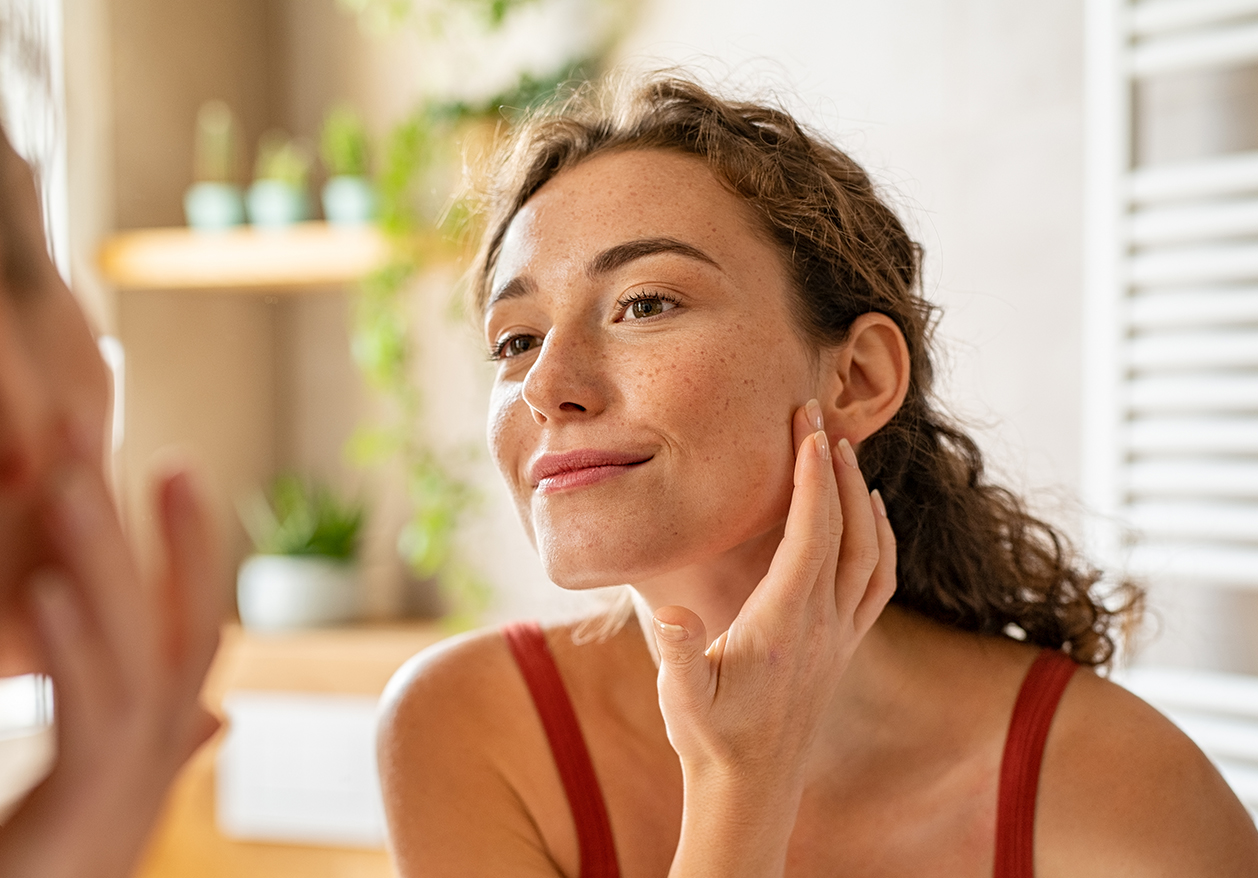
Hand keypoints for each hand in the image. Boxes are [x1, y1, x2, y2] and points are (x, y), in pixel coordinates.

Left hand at [0, 453, 225, 877]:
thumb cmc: (66, 860)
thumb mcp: (114, 785)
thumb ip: (166, 740)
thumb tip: (215, 715)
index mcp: (168, 730)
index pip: (193, 618)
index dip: (192, 543)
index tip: (175, 465)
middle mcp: (167, 742)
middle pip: (175, 617)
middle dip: (152, 526)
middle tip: (119, 437)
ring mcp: (136, 771)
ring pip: (137, 649)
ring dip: (106, 562)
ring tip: (70, 484)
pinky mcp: (91, 799)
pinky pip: (88, 710)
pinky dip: (73, 646)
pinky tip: (46, 588)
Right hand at [652, 399, 896, 791]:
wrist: (751, 788)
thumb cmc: (711, 738)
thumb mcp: (682, 698)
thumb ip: (680, 653)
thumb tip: (671, 613)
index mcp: (787, 622)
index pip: (811, 533)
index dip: (811, 476)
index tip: (804, 427)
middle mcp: (824, 623)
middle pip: (847, 529)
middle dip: (835, 467)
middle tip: (818, 416)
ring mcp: (840, 635)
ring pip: (872, 551)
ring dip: (861, 497)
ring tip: (843, 452)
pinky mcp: (844, 646)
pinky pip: (878, 581)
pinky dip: (881, 538)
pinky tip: (872, 516)